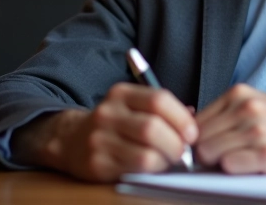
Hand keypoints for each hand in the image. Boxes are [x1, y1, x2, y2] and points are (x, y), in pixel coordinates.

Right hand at [10, 82, 197, 181]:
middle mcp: (108, 113)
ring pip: (146, 153)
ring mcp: (100, 138)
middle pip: (153, 128)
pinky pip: (135, 170)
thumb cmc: (114, 124)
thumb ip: (163, 109)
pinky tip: (153, 167)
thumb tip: (194, 119)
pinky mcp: (97, 163)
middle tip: (183, 152)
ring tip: (168, 160)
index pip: (159, 99)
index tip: (192, 133)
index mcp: (121, 93)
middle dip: (176, 144)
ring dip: (165, 160)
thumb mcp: (133, 106)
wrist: (71, 140)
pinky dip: (152, 171)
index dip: (181, 118)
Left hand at [194, 84, 265, 173]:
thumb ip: (226, 112)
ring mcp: (256, 131)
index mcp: (238, 94)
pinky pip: (229, 166)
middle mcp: (245, 109)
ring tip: (240, 159)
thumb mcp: (254, 102)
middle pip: (200, 140)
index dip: (196, 139)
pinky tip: (250, 164)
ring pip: (211, 153)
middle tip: (224, 156)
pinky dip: (235, 169)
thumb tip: (190, 127)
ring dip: (220, 162)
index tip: (203, 147)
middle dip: (207, 152)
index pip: (196, 121)